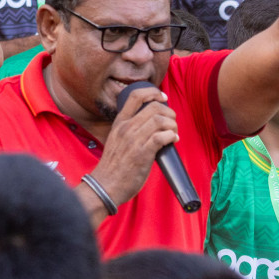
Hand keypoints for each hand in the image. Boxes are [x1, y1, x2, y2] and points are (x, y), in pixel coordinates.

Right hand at [84, 87, 178, 206]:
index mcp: (119, 122)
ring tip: (173, 132)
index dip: (153, 92)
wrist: (105, 185)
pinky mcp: (142, 154)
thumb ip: (129, 130)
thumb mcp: (116, 139)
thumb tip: (150, 125)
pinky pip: (162, 137)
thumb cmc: (113, 166)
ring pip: (160, 120)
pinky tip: (173, 140)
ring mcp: (134, 140)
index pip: (136, 96)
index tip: (162, 97)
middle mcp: (126, 128)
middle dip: (169, 112)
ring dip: (172, 125)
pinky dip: (172, 136)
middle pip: (154, 107)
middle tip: (172, 122)